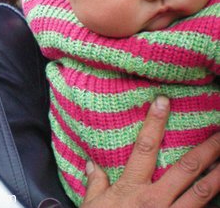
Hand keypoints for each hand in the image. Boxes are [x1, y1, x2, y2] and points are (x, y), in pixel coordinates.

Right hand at [81, 96, 219, 207]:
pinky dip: (213, 203)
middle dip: (206, 149)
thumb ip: (95, 184)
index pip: (145, 147)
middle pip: (185, 168)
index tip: (164, 101)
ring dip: (218, 174)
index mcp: (131, 187)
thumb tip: (91, 164)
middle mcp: (155, 199)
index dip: (155, 122)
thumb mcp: (92, 206)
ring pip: (202, 192)